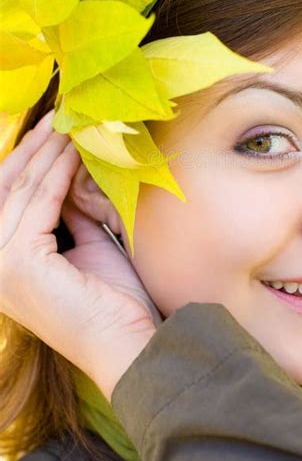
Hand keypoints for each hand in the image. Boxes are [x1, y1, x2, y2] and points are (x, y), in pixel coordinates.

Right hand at [0, 111, 157, 400]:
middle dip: (32, 149)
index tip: (49, 130)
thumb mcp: (84, 245)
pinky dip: (58, 172)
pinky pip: (41, 201)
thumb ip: (67, 214)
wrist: (130, 343)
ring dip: (48, 153)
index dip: (24, 161)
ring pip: (23, 189)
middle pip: (6, 188)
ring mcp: (0, 266)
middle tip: (57, 117)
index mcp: (2, 265)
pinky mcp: (19, 262)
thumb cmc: (113, 300)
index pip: (5, 199)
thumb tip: (66, 174)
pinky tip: (75, 151)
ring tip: (70, 127)